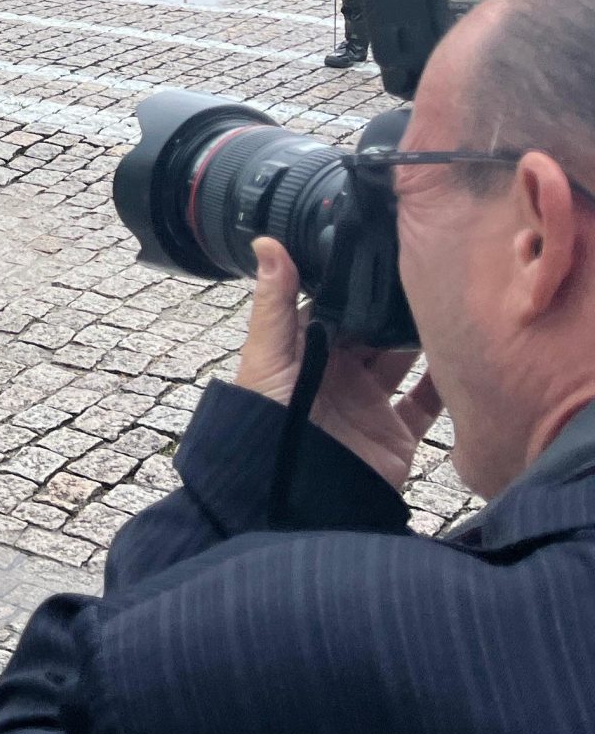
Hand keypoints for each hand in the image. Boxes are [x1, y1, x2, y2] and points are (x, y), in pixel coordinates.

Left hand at [235, 239, 441, 489]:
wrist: (296, 493)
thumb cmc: (267, 421)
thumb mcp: (268, 356)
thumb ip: (274, 301)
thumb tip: (267, 240)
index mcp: (306, 350)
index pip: (335, 306)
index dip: (355, 280)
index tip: (383, 246)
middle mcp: (339, 372)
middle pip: (374, 331)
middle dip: (394, 307)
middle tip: (429, 270)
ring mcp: (370, 401)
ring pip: (404, 361)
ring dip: (424, 339)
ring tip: (450, 304)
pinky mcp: (395, 432)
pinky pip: (427, 404)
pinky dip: (446, 385)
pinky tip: (466, 358)